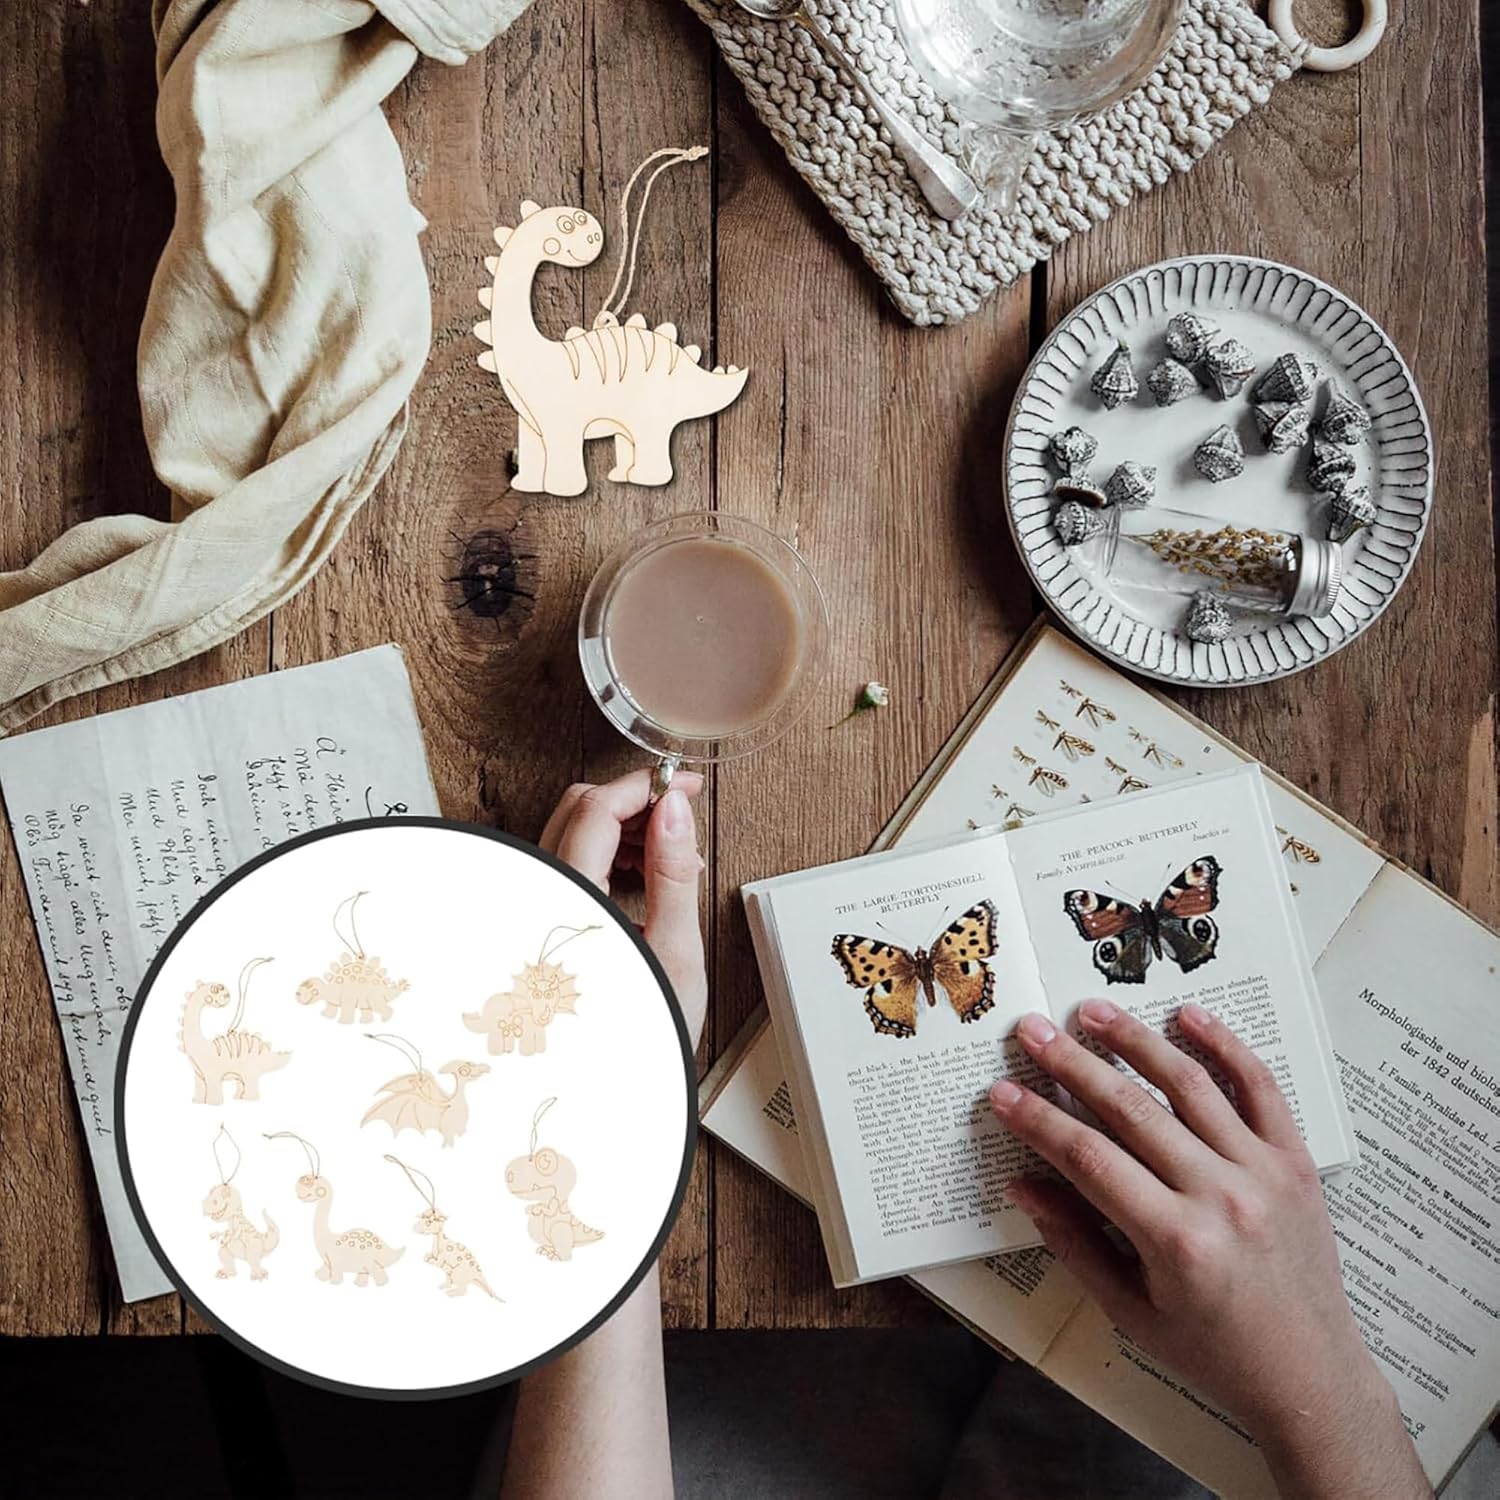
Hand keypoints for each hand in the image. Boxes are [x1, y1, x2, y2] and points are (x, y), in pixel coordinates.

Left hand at [539, 769, 706, 1049]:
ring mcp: (536, 906)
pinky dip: (605, 853)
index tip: (684, 784)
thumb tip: (674, 810)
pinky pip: (567, 860)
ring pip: (571, 831)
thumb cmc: (641, 1036)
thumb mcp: (674, 952)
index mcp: (571, 901)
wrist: (606, 1091)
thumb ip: (672, 872)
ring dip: (622, 828)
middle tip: (682, 818)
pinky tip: (640, 877)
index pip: (599, 808)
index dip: (647, 785)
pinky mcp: (540, 919)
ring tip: (669, 858)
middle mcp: (540, 897)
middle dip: (636, 804)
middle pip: (580, 809)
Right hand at [990, 1000, 1429, 1499]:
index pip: (1088, 1159)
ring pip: (1189, 1084)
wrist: (1310, 1377)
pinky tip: (1187, 1015)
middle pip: (1130, 1109)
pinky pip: (1260, 1088)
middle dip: (1072, 1064)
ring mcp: (1263, 1172)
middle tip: (1031, 1030)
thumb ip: (1074, 1242)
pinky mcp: (1295, 1161)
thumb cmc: (1213, 1352)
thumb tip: (1023, 1182)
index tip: (1002, 1093)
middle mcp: (1221, 1197)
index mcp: (1176, 1242)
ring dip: (1135, 1040)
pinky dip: (1225, 1045)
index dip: (1038, 1121)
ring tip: (1091, 1011)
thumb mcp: (1130, 1311)